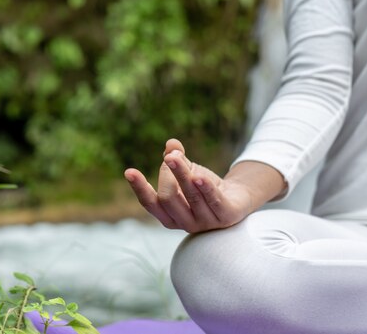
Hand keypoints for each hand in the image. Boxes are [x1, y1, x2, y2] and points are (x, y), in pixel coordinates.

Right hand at [124, 139, 254, 232]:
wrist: (237, 198)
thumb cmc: (205, 187)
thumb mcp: (188, 171)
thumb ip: (177, 160)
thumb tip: (171, 143)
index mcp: (169, 216)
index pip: (150, 204)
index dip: (139, 188)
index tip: (129, 171)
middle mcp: (185, 223)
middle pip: (168, 198)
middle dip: (167, 174)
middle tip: (171, 157)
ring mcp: (206, 222)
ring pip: (191, 197)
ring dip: (181, 174)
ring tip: (174, 155)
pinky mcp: (226, 217)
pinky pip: (213, 201)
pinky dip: (205, 188)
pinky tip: (199, 176)